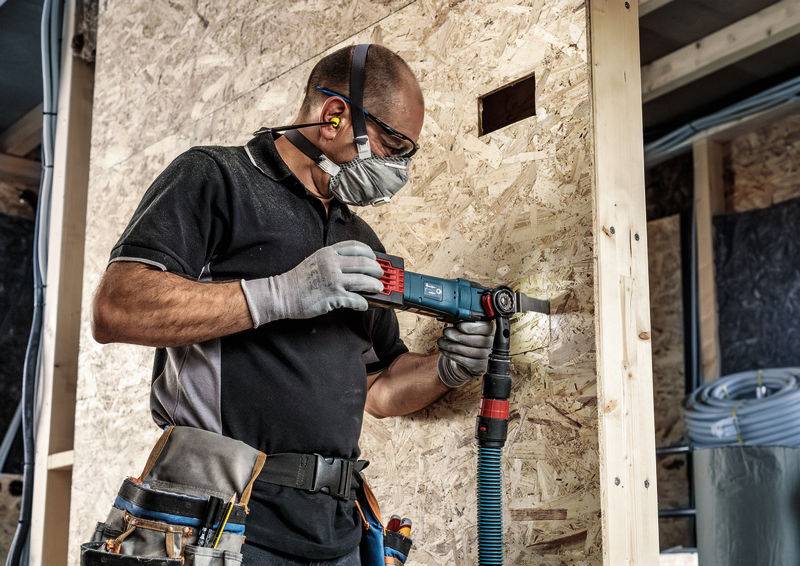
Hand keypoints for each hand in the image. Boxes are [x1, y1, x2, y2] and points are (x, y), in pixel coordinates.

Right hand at [240, 240, 382, 326]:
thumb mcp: (316, 259)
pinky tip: (364, 304)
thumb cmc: (299, 279)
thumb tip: (354, 266)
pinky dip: (363, 302)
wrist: (283, 294)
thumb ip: (333, 259)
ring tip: (378, 289)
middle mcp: (332, 263)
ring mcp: (334, 280)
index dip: (369, 252)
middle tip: (380, 275)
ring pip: (363, 281)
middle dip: (376, 269)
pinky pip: (355, 299)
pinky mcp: (333, 296)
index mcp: (328, 252)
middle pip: (364, 263)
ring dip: (374, 286)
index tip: (374, 257)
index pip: (355, 247)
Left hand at [437, 320, 493, 387]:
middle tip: (446, 332)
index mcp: (490, 329)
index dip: (472, 327)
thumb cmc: (466, 336)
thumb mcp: (465, 325)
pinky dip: (452, 355)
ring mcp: (486, 356)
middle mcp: (491, 343)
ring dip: (452, 346)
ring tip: (441, 341)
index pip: (486, 328)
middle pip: (478, 341)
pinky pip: (465, 361)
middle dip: (458, 336)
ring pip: (470, 351)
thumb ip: (462, 320)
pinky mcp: (479, 366)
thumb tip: (450, 316)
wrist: (469, 355)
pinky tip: (444, 350)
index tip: (459, 325)